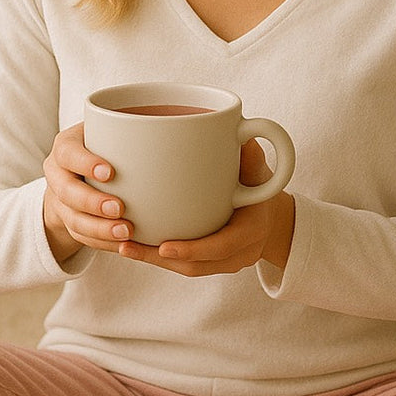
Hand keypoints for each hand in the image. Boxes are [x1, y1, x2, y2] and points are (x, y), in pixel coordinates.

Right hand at [42, 122, 132, 262]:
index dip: (85, 163)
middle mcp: (57, 173)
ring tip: (126, 232)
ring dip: (99, 229)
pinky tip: (124, 245)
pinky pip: (81, 237)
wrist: (77, 171)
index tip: (110, 173)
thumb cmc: (104, 144)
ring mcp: (59, 201)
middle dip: (92, 202)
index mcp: (66, 146)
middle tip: (119, 208)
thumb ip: (130, 128)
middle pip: (66, 192)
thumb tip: (178, 122)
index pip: (69, 153)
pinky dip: (103, 243)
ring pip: (73, 220)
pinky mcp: (68, 222)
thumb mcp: (109, 131)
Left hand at [116, 139, 295, 276]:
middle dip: (159, 259)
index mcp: (252, 231)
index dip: (193, 250)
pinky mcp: (210, 263)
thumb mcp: (261, 171)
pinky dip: (157, 259)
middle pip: (196, 266)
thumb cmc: (262, 188)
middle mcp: (238, 254)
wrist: (273, 219)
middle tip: (127, 246)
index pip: (222, 246)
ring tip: (122, 247)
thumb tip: (239, 126)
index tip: (164, 247)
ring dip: (152, 261)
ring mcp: (224, 263)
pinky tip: (132, 247)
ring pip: (185, 269)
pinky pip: (183, 266)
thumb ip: (250, 155)